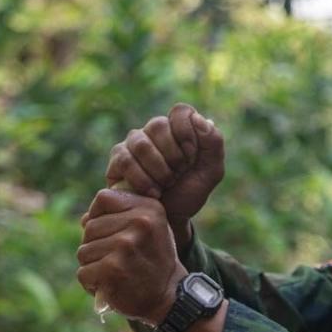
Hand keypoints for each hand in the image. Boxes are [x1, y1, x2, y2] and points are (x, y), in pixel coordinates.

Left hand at [77, 190, 185, 324]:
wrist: (168, 297)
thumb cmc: (153, 261)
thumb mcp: (149, 229)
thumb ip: (120, 215)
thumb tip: (85, 219)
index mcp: (148, 208)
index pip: (103, 198)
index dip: (98, 216)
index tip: (109, 233)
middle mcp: (139, 223)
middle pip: (90, 227)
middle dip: (95, 246)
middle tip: (115, 260)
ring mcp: (125, 246)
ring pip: (84, 251)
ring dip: (93, 266)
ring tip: (113, 274)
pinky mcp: (113, 269)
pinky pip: (84, 272)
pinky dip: (91, 284)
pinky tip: (108, 286)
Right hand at [105, 104, 224, 241]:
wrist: (170, 220)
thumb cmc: (189, 193)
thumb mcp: (211, 172)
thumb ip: (213, 143)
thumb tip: (199, 119)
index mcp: (178, 127)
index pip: (180, 112)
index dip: (187, 134)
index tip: (191, 158)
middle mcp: (154, 130)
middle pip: (158, 125)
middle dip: (173, 157)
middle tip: (178, 175)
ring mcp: (133, 143)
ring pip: (141, 144)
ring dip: (158, 170)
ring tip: (165, 185)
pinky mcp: (117, 160)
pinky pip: (125, 161)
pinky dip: (142, 180)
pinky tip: (152, 193)